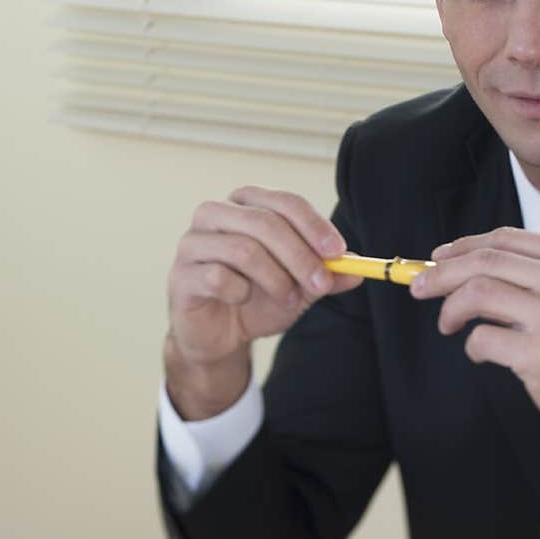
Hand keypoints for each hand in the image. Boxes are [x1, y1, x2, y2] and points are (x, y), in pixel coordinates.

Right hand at [165, 187, 361, 417]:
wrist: (220, 336)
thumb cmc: (257, 300)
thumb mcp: (300, 287)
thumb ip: (328, 275)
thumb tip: (358, 268)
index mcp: (247, 206)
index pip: (284, 201)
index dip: (313, 225)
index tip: (338, 252)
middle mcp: (216, 215)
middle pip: (265, 222)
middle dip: (300, 256)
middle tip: (321, 285)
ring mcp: (193, 242)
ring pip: (243, 249)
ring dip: (275, 279)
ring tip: (288, 300)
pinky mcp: (181, 274)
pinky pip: (218, 277)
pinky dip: (241, 293)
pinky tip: (242, 301)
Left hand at [410, 226, 539, 510]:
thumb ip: (527, 277)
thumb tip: (456, 266)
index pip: (504, 239)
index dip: (462, 246)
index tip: (437, 258)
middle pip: (484, 260)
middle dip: (441, 273)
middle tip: (418, 287)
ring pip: (476, 292)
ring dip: (449, 308)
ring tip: (447, 324)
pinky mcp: (538, 353)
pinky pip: (481, 338)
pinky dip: (471, 346)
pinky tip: (481, 353)